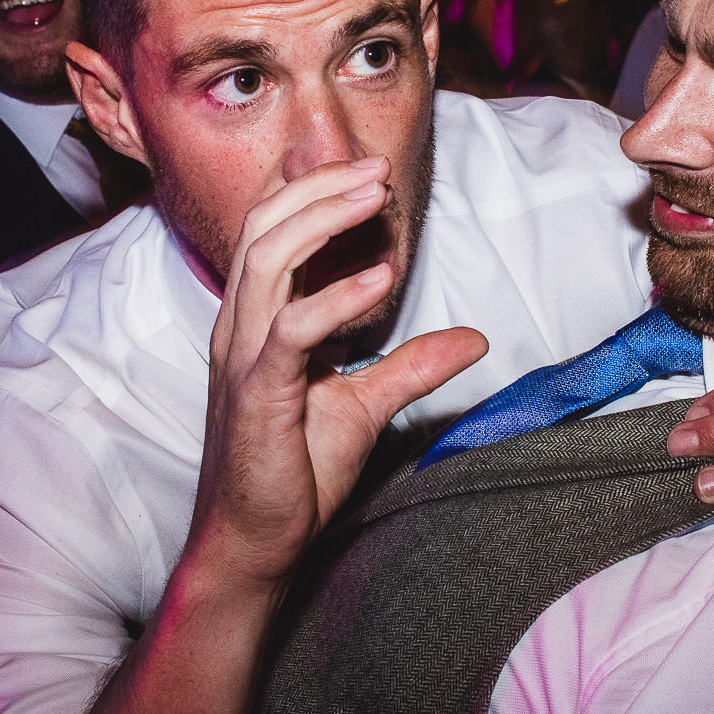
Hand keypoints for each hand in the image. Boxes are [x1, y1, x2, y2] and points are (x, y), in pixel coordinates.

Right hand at [184, 156, 488, 594]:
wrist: (254, 544)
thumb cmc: (293, 474)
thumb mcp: (365, 406)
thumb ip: (412, 365)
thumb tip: (474, 338)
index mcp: (255, 321)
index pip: (271, 230)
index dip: (315, 190)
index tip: (371, 172)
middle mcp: (239, 328)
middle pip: (265, 226)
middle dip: (320, 187)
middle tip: (379, 168)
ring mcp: (242, 358)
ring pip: (267, 259)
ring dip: (324, 218)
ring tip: (376, 196)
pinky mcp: (257, 395)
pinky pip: (290, 332)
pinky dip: (335, 298)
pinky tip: (382, 279)